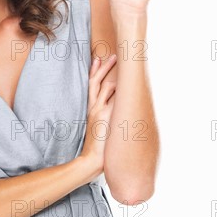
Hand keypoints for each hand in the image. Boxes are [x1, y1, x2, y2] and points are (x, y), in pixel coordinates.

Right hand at [79, 54, 117, 178]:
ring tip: (120, 63)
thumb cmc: (97, 147)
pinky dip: (118, 89)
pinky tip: (125, 81)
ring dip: (112, 74)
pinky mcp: (104, 116)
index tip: (97, 60)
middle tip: (113, 56)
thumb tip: (113, 110)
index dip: (94, 72)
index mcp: (90, 109)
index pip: (91, 86)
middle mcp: (93, 108)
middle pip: (95, 82)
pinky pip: (113, 98)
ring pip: (104, 87)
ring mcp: (98, 111)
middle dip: (103, 67)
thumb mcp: (99, 128)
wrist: (90, 160)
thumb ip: (103, 118)